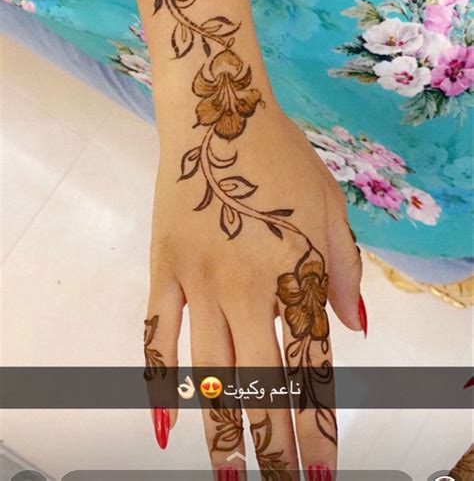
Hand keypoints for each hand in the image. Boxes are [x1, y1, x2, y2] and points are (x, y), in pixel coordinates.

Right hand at [145, 100, 363, 477]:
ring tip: (231, 478)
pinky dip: (161, 382)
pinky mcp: (163, 270)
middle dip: (272, 445)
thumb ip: (344, 269)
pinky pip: (158, 335)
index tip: (319, 472)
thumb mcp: (329, 205)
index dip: (316, 425)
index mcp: (295, 273)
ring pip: (211, 372)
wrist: (218, 113)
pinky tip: (166, 425)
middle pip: (262, 383)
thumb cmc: (281, 156)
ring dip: (223, 430)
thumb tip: (358, 329)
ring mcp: (199, 283)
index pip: (310, 366)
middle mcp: (247, 289)